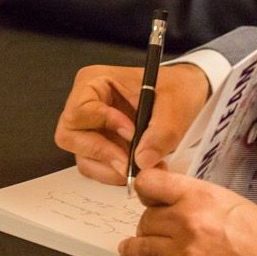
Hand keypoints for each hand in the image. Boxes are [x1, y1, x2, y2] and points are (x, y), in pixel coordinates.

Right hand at [54, 62, 209, 183]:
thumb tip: (142, 160)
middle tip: (131, 164)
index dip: (103, 125)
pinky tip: (141, 167)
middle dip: (102, 154)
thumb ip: (161, 131)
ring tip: (145, 167)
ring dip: (112, 168)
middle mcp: (85, 105)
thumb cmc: (176, 90)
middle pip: (71, 137)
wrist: (186, 98)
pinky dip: (117, 173)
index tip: (132, 134)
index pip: (79, 110)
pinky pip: (98, 168)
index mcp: (93, 82)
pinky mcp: (101, 147)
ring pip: (83, 158)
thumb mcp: (175, 103)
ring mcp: (91, 129)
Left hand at [119, 169, 256, 255]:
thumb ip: (202, 201)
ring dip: (136, 248)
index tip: (145, 195)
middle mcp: (186, 224)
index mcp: (200, 197)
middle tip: (152, 228)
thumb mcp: (236, 202)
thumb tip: (180, 203)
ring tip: (131, 249)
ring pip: (142, 249)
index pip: (150, 185)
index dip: (145, 189)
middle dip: (148, 224)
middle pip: (145, 219)